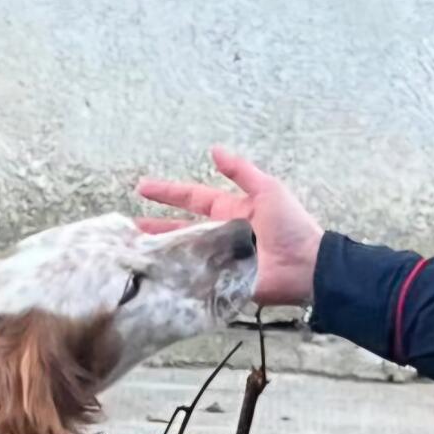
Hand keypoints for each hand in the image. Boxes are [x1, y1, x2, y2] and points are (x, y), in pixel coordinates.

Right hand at [137, 147, 324, 306]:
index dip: (168, 192)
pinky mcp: (221, 283)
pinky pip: (194, 281)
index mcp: (230, 211)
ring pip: (182, 255)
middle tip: (126, 227)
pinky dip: (175, 279)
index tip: (141, 187)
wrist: (307, 266)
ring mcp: (218, 260)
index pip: (192, 199)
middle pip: (180, 230)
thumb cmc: (291, 226)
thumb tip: (214, 150)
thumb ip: (241, 172)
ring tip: (132, 252)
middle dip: (154, 227)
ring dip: (159, 253)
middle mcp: (220, 236)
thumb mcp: (267, 190)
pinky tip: (152, 280)